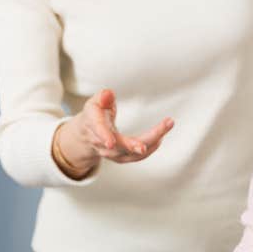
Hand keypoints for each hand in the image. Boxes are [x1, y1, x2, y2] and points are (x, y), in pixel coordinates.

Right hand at [53, 89, 173, 177]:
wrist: (87, 134)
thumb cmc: (94, 114)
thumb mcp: (95, 102)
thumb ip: (103, 97)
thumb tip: (107, 94)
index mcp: (93, 126)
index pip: (98, 131)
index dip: (104, 136)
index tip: (110, 143)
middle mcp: (101, 144)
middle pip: (118, 147)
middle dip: (134, 144)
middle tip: (154, 140)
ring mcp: (112, 153)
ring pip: (131, 154)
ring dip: (150, 143)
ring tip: (165, 128)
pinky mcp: (122, 157)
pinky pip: (136, 157)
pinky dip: (150, 148)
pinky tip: (161, 137)